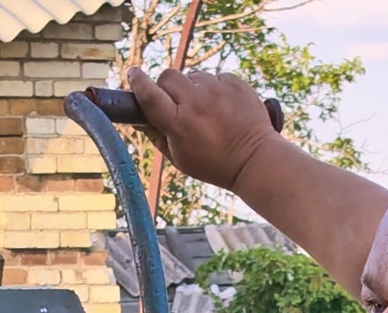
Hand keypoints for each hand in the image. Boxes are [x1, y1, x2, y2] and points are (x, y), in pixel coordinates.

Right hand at [127, 66, 284, 192]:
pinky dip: (214, 89)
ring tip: (206, 110)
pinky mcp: (234, 83)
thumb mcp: (179, 157)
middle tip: (177, 103)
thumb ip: (156, 135)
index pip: (150, 95)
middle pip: (169, 77)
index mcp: (178, 124)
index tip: (133, 73)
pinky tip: (222, 107)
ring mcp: (217, 90)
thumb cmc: (213, 163)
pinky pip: (215, 77)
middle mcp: (196, 103)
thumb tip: (137, 119)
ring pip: (193, 76)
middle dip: (167, 87)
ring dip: (194, 89)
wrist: (254, 159)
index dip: (138, 82)